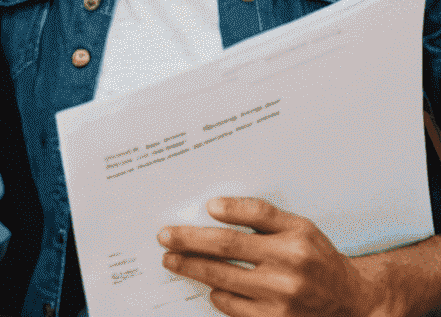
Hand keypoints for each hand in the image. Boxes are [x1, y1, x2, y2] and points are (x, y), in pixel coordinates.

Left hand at [160, 197, 384, 314]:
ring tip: (173, 261)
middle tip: (164, 239)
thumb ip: (260, 213)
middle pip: (226, 254)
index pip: (251, 221)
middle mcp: (286, 274)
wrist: (350, 301)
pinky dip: (218, 295)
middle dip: (189, 245)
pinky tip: (209, 285)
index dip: (224, 213)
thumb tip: (216, 207)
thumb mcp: (299, 226)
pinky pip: (235, 309)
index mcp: (292, 244)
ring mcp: (280, 303)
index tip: (201, 208)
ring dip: (193, 270)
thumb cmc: (317, 257)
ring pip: (224, 282)